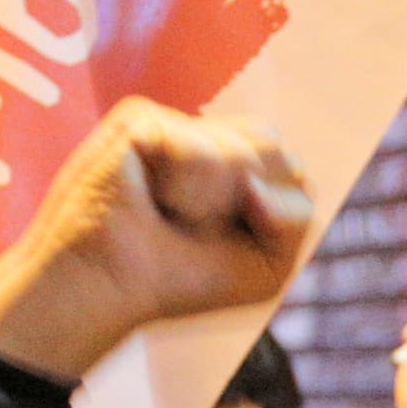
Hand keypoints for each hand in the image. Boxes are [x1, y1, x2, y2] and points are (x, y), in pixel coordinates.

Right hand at [0, 100, 311, 383]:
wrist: (111, 289)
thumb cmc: (180, 280)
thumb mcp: (268, 265)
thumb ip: (295, 216)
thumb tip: (255, 179)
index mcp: (235, 160)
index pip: (290, 167)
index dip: (270, 215)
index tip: (222, 242)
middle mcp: (204, 134)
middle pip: (275, 148)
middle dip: (248, 205)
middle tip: (194, 228)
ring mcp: (173, 122)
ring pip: (246, 149)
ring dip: (215, 202)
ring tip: (169, 213)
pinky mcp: (141, 118)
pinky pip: (201, 150)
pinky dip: (186, 190)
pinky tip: (149, 198)